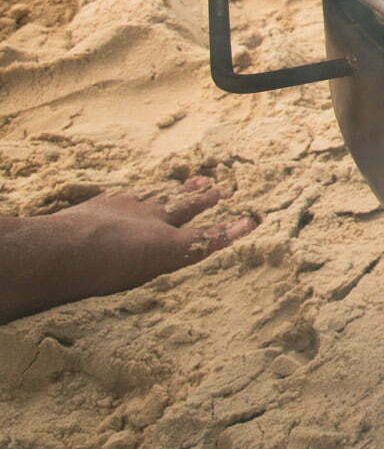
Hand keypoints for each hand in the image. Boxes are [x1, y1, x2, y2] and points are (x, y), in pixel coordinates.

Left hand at [0, 177, 258, 321]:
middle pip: (184, 205)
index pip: (206, 234)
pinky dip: (134, 193)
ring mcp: (128, 206)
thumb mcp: (157, 264)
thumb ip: (191, 247)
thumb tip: (240, 228)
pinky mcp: (103, 203)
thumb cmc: (111, 267)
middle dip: (203, 199)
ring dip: (175, 189)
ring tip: (192, 180)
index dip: (229, 229)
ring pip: (158, 194)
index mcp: (168, 238)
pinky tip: (133, 191)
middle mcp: (153, 217)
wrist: (68, 249)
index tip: (251, 221)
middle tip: (219, 187)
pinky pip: (125, 194)